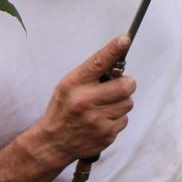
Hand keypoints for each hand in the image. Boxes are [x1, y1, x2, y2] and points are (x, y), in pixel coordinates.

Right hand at [36, 34, 135, 164]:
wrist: (53, 142)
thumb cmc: (64, 108)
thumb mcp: (70, 85)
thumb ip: (92, 71)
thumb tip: (119, 54)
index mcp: (74, 85)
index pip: (98, 63)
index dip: (113, 50)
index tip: (125, 39)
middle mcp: (84, 101)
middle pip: (125, 85)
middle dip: (127, 84)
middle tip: (119, 86)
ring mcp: (96, 120)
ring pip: (128, 103)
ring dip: (122, 102)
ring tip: (105, 106)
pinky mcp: (105, 135)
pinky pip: (124, 120)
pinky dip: (117, 118)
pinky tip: (103, 120)